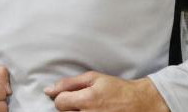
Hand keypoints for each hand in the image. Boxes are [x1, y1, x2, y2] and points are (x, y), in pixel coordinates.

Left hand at [45, 72, 167, 111]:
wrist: (138, 103)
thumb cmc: (116, 88)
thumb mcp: (94, 78)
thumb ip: (69, 83)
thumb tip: (48, 91)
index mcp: (87, 99)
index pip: (59, 103)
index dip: (64, 97)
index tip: (74, 95)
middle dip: (70, 108)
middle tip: (84, 103)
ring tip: (89, 109)